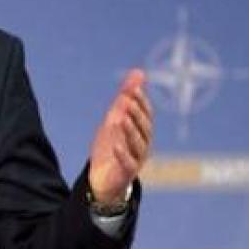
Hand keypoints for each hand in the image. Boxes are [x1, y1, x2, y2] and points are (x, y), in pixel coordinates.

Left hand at [88, 69, 152, 203]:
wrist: (102, 176)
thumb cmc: (112, 144)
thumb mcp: (116, 118)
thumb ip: (126, 97)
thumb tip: (139, 72)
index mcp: (143, 130)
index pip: (146, 114)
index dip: (141, 102)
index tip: (133, 90)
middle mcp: (144, 143)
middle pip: (144, 127)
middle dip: (136, 114)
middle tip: (127, 101)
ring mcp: (137, 158)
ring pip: (138, 144)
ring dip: (130, 130)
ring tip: (121, 119)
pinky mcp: (128, 172)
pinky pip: (128, 163)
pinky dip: (122, 154)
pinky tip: (116, 145)